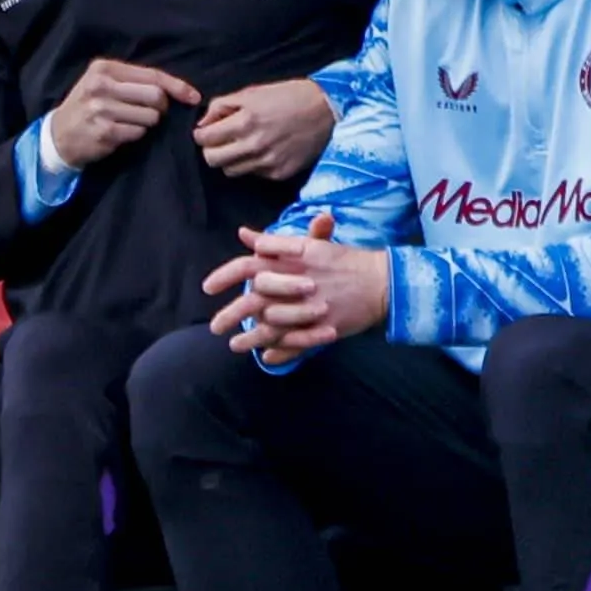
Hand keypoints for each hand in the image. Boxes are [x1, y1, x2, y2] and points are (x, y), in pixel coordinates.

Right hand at [45, 58, 200, 170]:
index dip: (177, 86)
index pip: (152, 75)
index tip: (194, 97)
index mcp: (104, 68)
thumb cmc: (90, 105)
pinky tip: (120, 132)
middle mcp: (101, 86)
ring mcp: (101, 109)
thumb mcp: (106, 83)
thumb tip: (182, 90)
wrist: (59, 134)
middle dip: (161, 107)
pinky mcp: (104, 131)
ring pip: (150, 117)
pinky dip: (136, 134)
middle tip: (152, 112)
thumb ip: (137, 81)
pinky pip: (139, 133)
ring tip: (129, 121)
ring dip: (148, 123)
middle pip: (155, 96)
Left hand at [194, 79, 335, 181]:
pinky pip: (254, 174)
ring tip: (243, 146)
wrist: (328, 109)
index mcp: (245, 121)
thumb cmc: (289, 96)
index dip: (201, 134)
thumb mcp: (252, 92)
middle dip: (212, 149)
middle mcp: (255, 145)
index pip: (204, 139)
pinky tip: (264, 151)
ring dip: (231, 159)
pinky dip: (253, 164)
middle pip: (212, 160)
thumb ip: (222, 106)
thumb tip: (203, 123)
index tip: (207, 132)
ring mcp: (268, 162)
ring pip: (230, 171)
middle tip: (221, 141)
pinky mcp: (280, 172)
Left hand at [204, 212, 390, 365]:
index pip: (249, 264)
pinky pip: (294, 343)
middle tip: (215, 327)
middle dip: (230, 315)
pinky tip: (265, 355)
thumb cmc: (347, 261)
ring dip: (249, 337)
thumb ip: (274, 242)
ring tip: (234, 344)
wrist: (383, 281)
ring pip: (269, 326)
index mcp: (293, 259)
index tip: (207, 288)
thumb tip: (243, 234)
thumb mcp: (311, 246)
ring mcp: (311, 308)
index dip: (225, 275)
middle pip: (253, 300)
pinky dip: (278, 351)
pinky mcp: (324, 327)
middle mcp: (299, 283)